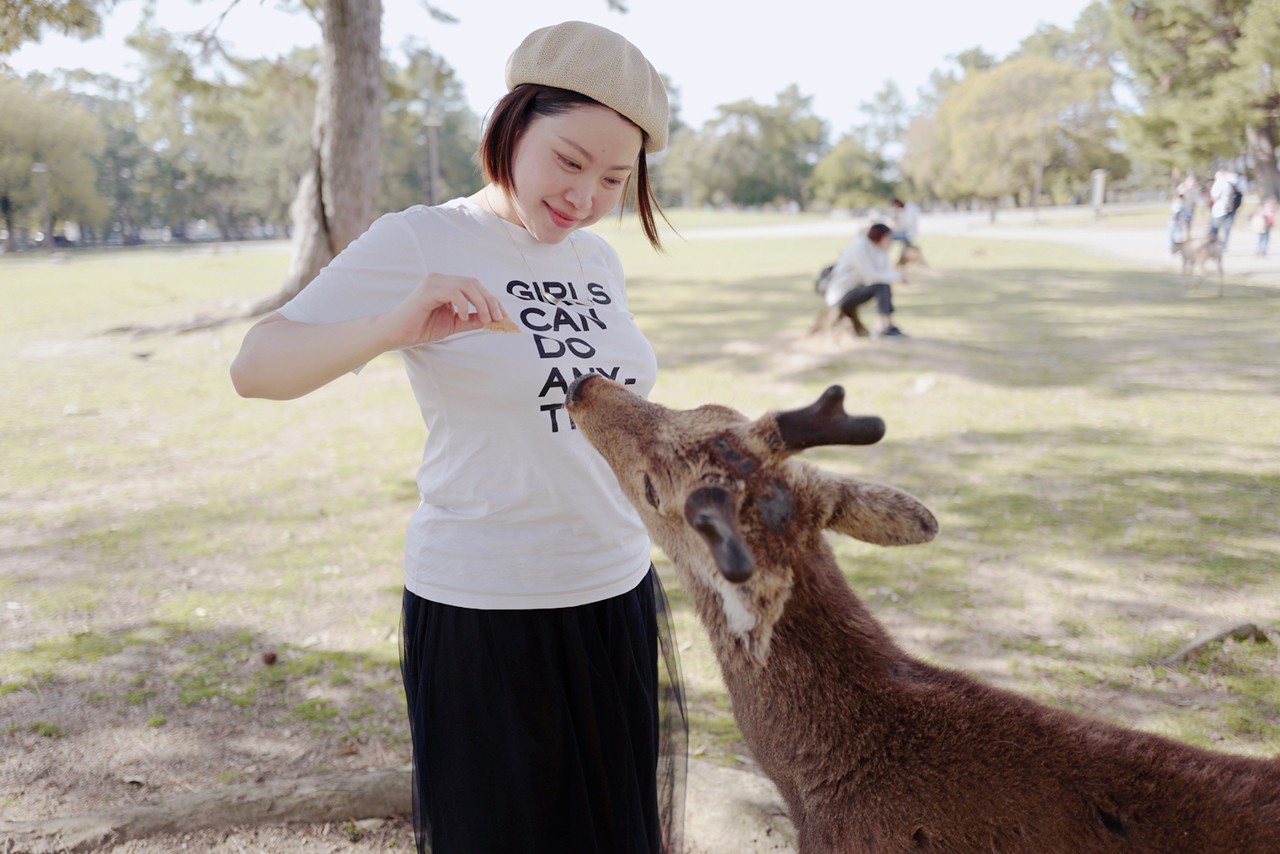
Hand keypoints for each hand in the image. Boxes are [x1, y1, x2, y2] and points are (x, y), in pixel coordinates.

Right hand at [380, 273, 506, 348]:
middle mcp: (440, 280)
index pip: (475, 286)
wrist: (394, 334)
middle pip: (474, 283)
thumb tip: (491, 320)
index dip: (491, 300)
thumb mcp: (451, 325)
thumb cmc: (419, 328)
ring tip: (485, 319)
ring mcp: (433, 283)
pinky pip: (452, 292)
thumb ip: (469, 320)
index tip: (503, 316)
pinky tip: (462, 316)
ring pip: (466, 285)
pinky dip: (462, 304)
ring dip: (480, 303)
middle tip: (498, 318)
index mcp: (446, 286)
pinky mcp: (427, 291)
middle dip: (490, 301)